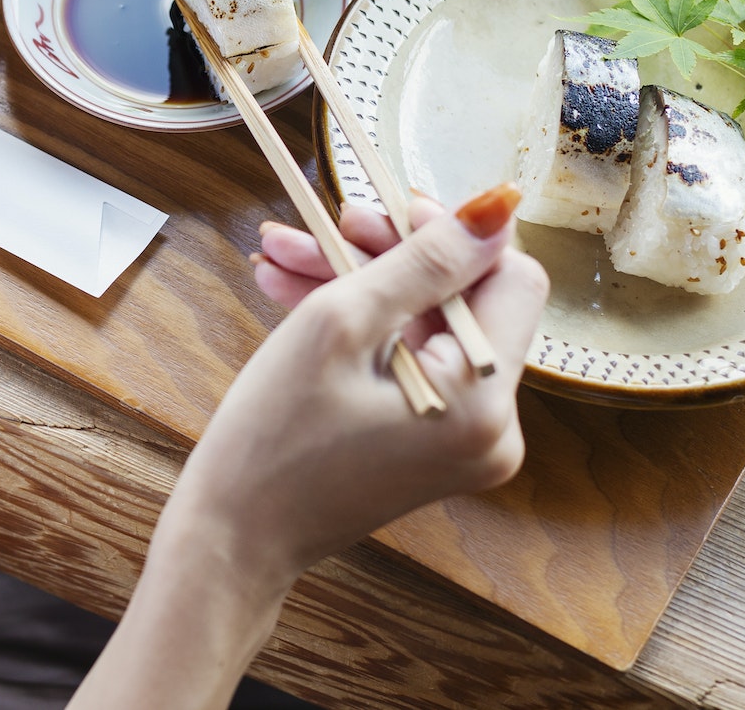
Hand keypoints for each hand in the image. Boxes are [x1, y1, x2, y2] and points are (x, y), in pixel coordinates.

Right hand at [69, 186, 546, 709]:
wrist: (233, 538)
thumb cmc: (274, 439)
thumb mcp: (341, 325)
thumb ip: (424, 261)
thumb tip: (499, 205)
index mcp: (484, 403)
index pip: (511, 279)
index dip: (451, 235)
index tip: (384, 211)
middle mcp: (492, 427)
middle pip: (460, 301)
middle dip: (387, 254)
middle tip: (324, 224)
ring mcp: (462, 440)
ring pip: (424, 325)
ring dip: (358, 282)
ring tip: (282, 252)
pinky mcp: (430, 444)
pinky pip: (407, 361)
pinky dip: (359, 326)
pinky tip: (294, 289)